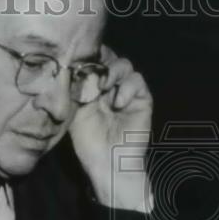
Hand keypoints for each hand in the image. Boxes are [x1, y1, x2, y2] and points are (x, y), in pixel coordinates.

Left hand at [69, 45, 153, 210]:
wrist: (108, 162)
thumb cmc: (89, 142)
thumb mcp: (76, 110)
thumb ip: (79, 87)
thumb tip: (81, 66)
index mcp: (92, 86)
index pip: (94, 61)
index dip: (89, 57)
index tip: (79, 61)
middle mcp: (110, 85)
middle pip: (110, 57)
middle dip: (100, 62)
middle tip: (90, 74)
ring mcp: (126, 91)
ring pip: (124, 65)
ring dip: (112, 73)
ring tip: (102, 88)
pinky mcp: (142, 99)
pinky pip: (137, 81)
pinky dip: (127, 88)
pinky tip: (118, 103)